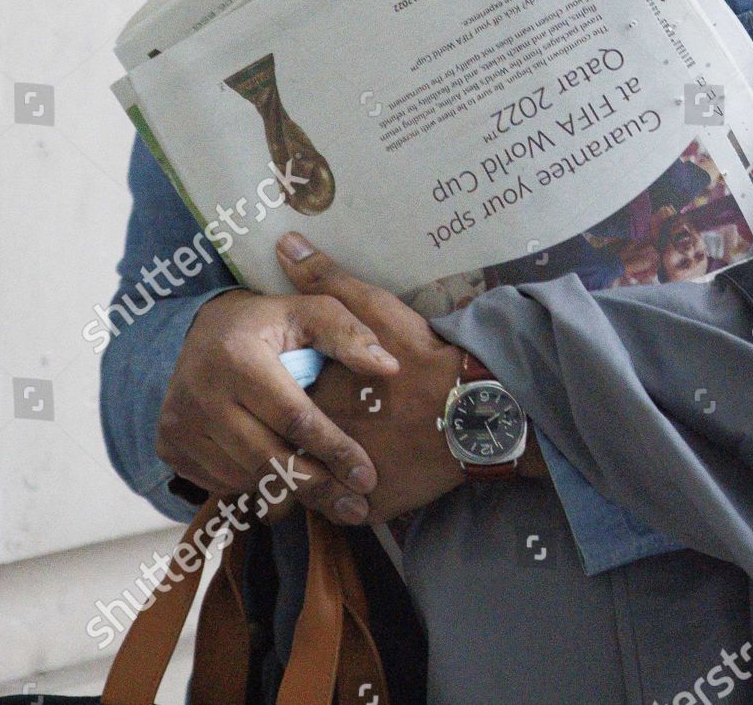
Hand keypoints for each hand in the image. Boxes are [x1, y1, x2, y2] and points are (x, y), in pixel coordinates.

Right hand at [156, 282, 402, 526]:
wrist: (200, 330)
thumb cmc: (267, 323)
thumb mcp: (309, 312)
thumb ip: (349, 334)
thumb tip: (389, 366)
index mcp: (238, 359)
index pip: (294, 418)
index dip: (334, 449)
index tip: (367, 475)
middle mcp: (201, 395)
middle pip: (268, 459)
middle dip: (317, 487)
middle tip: (355, 506)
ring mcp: (180, 425)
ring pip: (246, 478)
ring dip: (288, 490)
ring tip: (324, 491)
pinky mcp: (170, 446)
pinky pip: (222, 484)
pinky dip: (256, 485)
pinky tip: (281, 475)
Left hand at [275, 232, 467, 522]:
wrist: (478, 411)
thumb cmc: (424, 357)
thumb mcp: (375, 307)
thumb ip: (326, 279)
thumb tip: (284, 243)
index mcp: (315, 393)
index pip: (273, 398)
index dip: (277, 391)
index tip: (284, 384)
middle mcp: (320, 443)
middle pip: (284, 444)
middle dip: (283, 437)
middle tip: (296, 424)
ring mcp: (341, 481)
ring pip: (304, 484)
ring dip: (303, 474)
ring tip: (309, 458)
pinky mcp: (367, 509)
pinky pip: (337, 509)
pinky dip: (335, 500)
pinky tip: (338, 484)